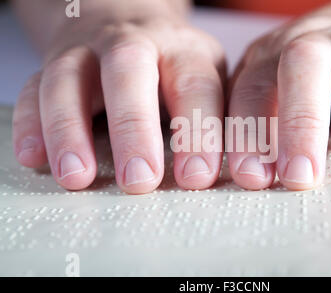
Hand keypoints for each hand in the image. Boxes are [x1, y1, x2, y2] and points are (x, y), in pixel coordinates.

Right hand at [12, 1, 225, 193]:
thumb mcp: (206, 80)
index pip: (195, 86)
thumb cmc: (174, 67)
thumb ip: (218, 118)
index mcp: (184, 52)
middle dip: (133, 128)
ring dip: (69, 129)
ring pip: (69, 78)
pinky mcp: (53, 62)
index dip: (197, 132)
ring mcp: (88, 51)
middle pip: (129, 72)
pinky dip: (31, 122)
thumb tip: (248, 168)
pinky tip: (33, 157)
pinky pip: (33, 88)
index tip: (196, 178)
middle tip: (138, 181)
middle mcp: (135, 45)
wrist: (126, 22)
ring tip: (77, 177)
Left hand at [227, 14, 330, 190]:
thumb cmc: (308, 82)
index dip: (248, 133)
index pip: (251, 88)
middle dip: (301, 122)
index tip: (253, 178)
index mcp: (273, 59)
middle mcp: (316, 41)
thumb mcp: (271, 99)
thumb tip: (249, 178)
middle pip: (303, 61)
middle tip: (301, 176)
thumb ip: (258, 127)